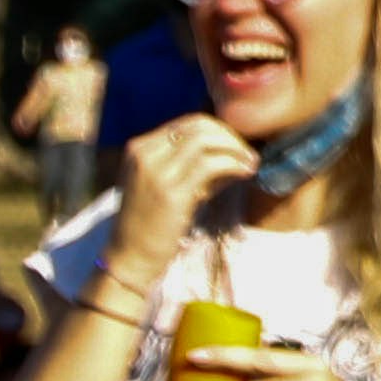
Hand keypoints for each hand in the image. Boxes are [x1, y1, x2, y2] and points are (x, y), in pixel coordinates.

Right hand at [109, 117, 262, 271]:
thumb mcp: (171, 184)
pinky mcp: (170, 192)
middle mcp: (144, 154)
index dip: (220, 131)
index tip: (237, 147)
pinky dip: (234, 164)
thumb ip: (198, 163)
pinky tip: (245, 173)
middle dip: (231, 137)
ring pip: (207, 140)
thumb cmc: (154, 222)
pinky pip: (212, 164)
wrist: (130, 257)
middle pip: (200, 126)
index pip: (189, 123)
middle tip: (247, 155)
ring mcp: (155, 172)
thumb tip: (239, 149)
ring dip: (236, 149)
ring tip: (250, 164)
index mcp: (140, 148)